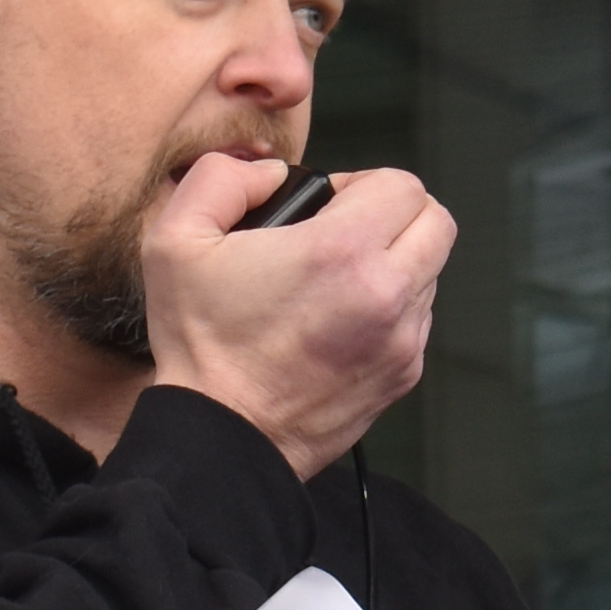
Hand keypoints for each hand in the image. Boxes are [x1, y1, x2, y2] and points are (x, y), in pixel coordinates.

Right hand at [138, 149, 449, 477]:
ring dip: (396, 261)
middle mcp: (386, 293)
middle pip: (435, 222)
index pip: (402, 185)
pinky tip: (340, 319)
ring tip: (338, 280)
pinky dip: (392, 308)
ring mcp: (402, 339)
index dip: (362, 183)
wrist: (223, 436)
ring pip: (430, 271)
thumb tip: (271, 173)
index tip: (328, 206)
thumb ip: (222, 179)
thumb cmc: (201, 345)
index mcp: (341, 251)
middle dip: (395, 215)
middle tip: (345, 231)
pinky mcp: (403, 374)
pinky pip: (418, 319)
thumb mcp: (175, 241)